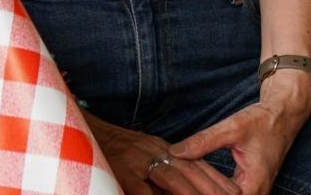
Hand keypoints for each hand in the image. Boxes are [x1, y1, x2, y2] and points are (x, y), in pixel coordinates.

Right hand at [84, 113, 239, 194]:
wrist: (85, 131)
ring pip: (174, 180)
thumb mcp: (142, 151)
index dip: (215, 178)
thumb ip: (161, 166)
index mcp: (161, 146)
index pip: (195, 163)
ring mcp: (140, 162)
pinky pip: (146, 191)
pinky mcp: (125, 174)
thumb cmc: (114, 147)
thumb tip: (184, 182)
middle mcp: (154, 151)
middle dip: (213, 188)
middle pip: (190, 171)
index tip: (234, 191)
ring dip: (194, 194)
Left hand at [172, 81, 308, 194]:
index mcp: (254, 185)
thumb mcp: (231, 128)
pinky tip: (193, 174)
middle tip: (174, 177)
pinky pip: (227, 192)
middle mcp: (255, 194)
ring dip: (203, 188)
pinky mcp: (247, 186)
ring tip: (180, 175)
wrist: (280, 118)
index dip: (200, 192)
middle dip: (198, 190)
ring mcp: (252, 192)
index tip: (178, 181)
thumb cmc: (260, 122)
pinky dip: (210, 185)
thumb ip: (203, 141)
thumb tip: (175, 152)